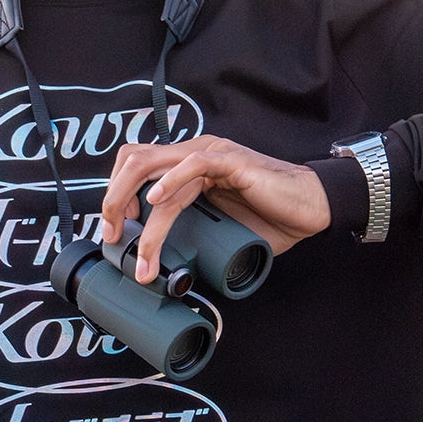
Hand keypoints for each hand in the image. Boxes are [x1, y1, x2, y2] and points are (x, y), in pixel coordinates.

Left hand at [101, 135, 330, 284]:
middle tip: (111, 236)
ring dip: (134, 205)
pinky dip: (169, 182)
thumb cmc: (269, 219)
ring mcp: (211, 155)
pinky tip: (155, 202)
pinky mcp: (231, 162)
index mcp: (186, 166)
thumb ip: (189, 235)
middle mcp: (193, 154)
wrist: (310, 210)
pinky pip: (193, 165)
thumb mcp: (216, 229)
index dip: (115, 194)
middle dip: (112, 199)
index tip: (114, 231)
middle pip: (133, 161)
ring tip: (133, 241)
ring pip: (154, 167)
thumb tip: (163, 267)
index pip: (134, 166)